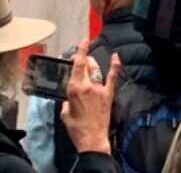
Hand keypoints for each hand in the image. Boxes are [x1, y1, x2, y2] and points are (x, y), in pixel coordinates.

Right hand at [60, 39, 120, 155]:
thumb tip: (70, 97)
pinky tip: (116, 57)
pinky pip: (112, 77)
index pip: (77, 64)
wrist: (92, 138)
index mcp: (74, 89)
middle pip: (86, 64)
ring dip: (92, 62)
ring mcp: (99, 89)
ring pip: (96, 69)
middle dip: (83, 58)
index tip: (83, 41)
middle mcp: (87, 85)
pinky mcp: (108, 94)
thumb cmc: (76, 128)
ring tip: (90, 60)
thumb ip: (67, 101)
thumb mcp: (64, 113)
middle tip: (80, 57)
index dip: (80, 51)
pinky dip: (115, 66)